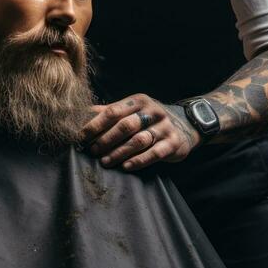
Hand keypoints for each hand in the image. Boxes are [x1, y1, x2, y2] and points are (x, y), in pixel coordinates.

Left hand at [81, 94, 200, 171]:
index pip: (113, 111)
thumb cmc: (149, 119)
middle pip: (125, 125)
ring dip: (119, 152)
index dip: (96, 124)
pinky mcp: (173, 143)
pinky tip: (125, 166)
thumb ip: (109, 112)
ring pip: (139, 140)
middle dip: (106, 140)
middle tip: (93, 151)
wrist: (185, 124)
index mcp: (139, 101)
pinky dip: (138, 161)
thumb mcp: (132, 110)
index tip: (81, 136)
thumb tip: (81, 113)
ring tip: (105, 162)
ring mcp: (164, 127)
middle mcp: (153, 112)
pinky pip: (154, 153)